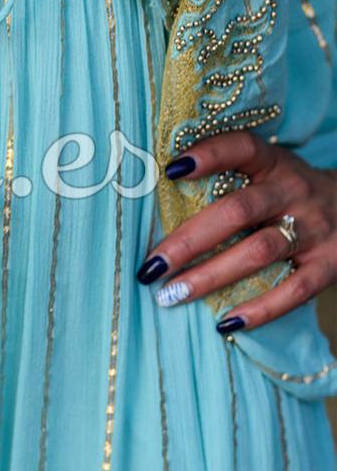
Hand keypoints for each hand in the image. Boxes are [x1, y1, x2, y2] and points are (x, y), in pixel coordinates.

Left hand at [136, 130, 336, 332]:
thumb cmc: (288, 192)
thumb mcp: (267, 171)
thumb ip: (226, 177)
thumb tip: (155, 196)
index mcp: (273, 163)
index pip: (240, 148)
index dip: (208, 155)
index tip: (170, 169)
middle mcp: (294, 191)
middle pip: (238, 211)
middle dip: (190, 240)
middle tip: (151, 265)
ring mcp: (313, 229)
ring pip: (259, 251)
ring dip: (211, 276)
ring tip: (172, 295)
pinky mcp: (329, 265)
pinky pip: (294, 291)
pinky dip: (260, 309)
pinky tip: (225, 322)